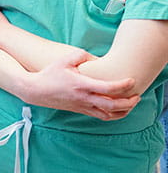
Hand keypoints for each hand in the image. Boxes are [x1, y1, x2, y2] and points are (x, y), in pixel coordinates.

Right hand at [22, 49, 138, 119]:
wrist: (35, 90)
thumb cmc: (49, 74)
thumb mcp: (63, 59)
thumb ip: (80, 55)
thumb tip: (93, 57)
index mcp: (81, 85)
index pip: (108, 88)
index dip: (123, 85)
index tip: (132, 80)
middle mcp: (84, 98)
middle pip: (113, 105)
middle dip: (129, 102)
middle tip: (137, 96)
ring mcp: (82, 106)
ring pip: (108, 114)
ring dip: (123, 111)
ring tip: (131, 104)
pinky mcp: (80, 110)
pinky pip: (100, 116)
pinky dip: (112, 115)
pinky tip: (117, 109)